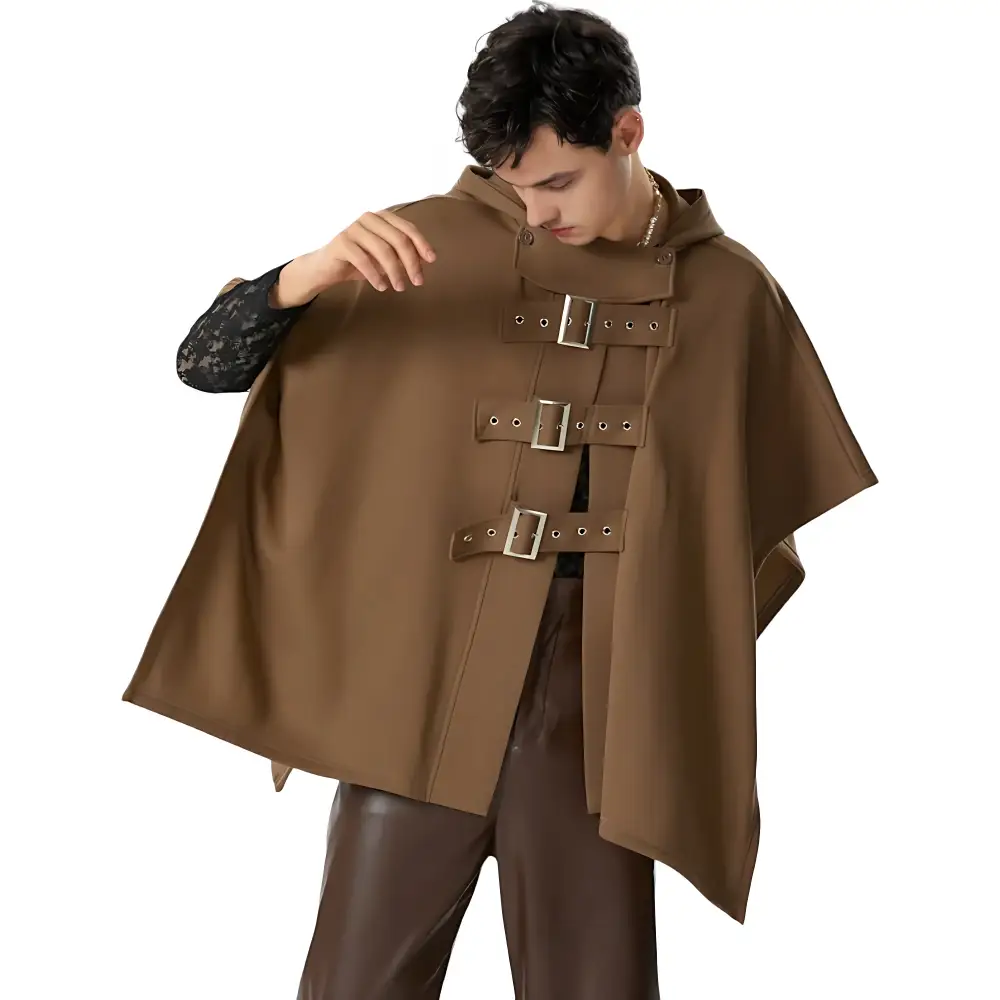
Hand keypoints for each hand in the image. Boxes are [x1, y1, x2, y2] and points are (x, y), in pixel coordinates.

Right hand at [313, 210, 435, 291]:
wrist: (325, 268)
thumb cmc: (358, 261)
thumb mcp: (384, 258)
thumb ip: (402, 255)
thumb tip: (426, 259)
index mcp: (381, 218)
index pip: (407, 228)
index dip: (422, 244)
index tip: (432, 260)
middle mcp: (368, 218)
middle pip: (398, 239)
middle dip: (411, 262)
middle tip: (418, 282)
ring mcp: (353, 228)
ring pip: (383, 250)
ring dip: (395, 272)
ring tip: (400, 288)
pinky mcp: (341, 242)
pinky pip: (363, 259)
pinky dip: (375, 275)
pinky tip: (382, 287)